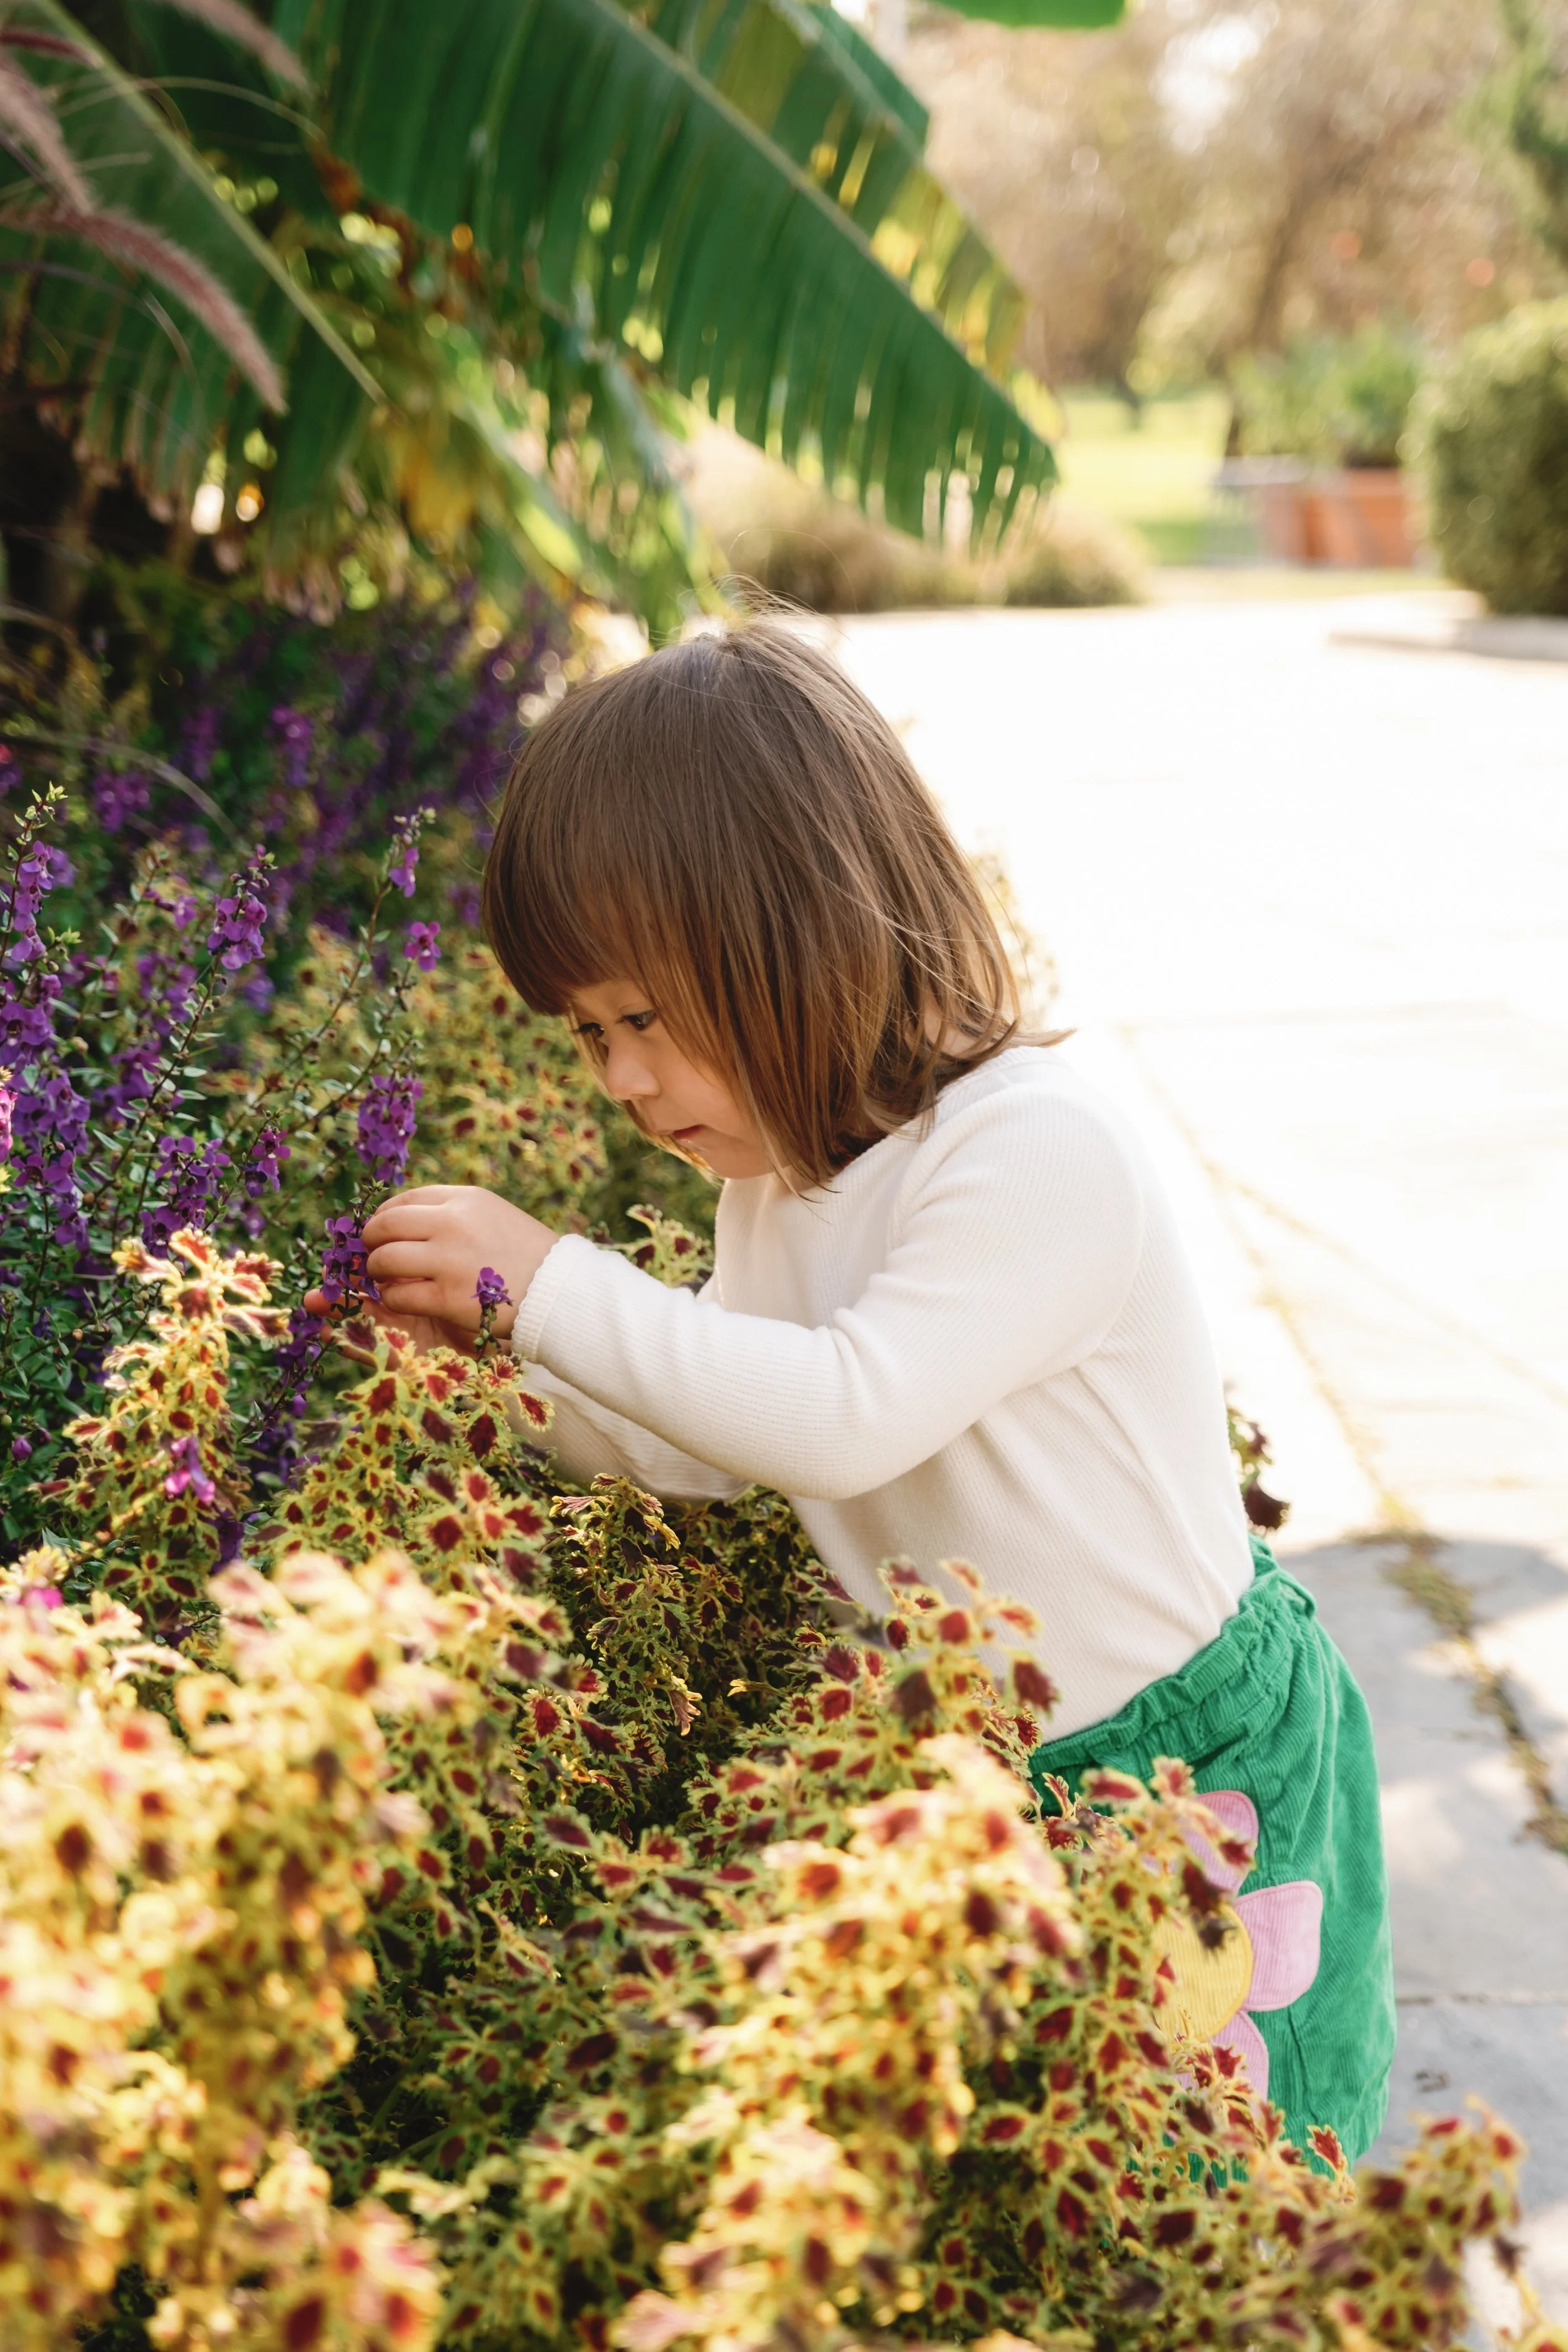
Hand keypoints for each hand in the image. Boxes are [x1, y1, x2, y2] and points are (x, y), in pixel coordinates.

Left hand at [304, 1186, 558, 1343]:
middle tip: (372, 1255)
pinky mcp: (447, 1297)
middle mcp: (453, 1223)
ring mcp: (448, 1260)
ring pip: (384, 1260)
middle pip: (386, 1225)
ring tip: (387, 1280)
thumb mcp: (495, 1216)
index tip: (380, 1230)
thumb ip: (454, 1214)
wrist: (561, 1291)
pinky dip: (393, 1298)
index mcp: (466, 1199)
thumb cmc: (530, 1255)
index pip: (405, 1199)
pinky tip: (404, 1300)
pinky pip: (398, 1296)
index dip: (383, 1215)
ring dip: (378, 1271)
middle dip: (371, 1242)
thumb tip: (407, 1224)